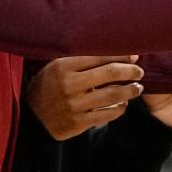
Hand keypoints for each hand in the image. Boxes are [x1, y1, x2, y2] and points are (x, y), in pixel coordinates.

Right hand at [26, 56, 143, 140]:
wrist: (31, 118)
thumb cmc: (47, 86)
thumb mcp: (55, 66)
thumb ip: (77, 58)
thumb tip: (110, 49)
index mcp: (63, 66)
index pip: (99, 56)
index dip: (120, 55)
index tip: (134, 56)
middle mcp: (69, 84)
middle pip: (109, 73)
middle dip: (130, 71)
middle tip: (139, 71)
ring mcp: (75, 105)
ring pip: (112, 95)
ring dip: (129, 91)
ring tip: (137, 88)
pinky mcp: (79, 122)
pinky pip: (107, 115)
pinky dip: (119, 108)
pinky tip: (123, 104)